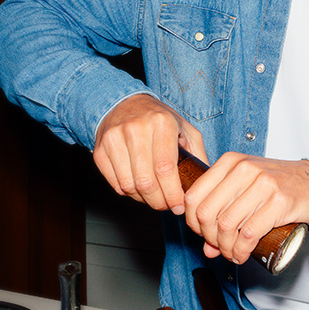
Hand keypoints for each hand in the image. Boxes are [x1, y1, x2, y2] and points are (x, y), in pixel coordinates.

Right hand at [93, 94, 206, 213]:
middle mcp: (135, 129)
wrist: (123, 104)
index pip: (165, 169)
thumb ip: (197, 154)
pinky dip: (128, 193)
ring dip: (143, 199)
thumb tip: (207, 182)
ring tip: (153, 197)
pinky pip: (115, 184)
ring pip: (129, 186)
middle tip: (166, 206)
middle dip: (159, 202)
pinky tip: (138, 187)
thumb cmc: (157, 119)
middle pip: (146, 182)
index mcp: (161, 123)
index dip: (172, 194)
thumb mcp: (184, 128)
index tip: (178, 205)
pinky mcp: (101, 150)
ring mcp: (114, 139)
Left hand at [183, 154, 308, 262]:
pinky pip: (248, 233)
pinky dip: (241, 250)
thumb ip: (224, 212)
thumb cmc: (280, 185)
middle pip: (207, 213)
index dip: (192, 222)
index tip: (202, 234)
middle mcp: (244, 169)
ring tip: (231, 253)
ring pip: (226, 225)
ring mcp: (262, 184)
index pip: (194, 196)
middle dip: (208, 238)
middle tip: (218, 247)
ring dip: (225, 247)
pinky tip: (242, 255)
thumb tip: (207, 247)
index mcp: (230, 162)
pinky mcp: (279, 202)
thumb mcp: (246, 190)